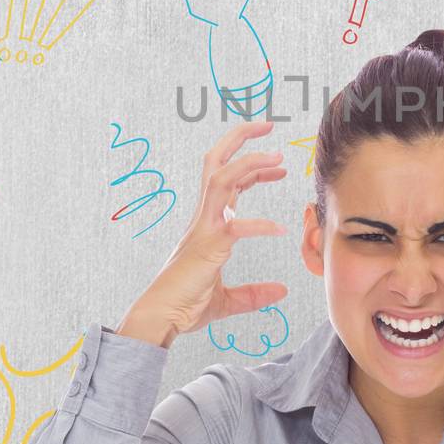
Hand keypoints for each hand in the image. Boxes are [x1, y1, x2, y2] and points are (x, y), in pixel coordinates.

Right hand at [118, 119, 288, 345]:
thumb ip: (253, 294)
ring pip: (221, 179)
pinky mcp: (207, 245)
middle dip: (239, 139)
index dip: (251, 165)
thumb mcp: (228, 300)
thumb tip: (280, 292)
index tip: (277, 161)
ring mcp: (203, 228)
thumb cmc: (186, 305)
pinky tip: (279, 230)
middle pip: (216, 162)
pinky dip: (259, 224)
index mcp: (207, 223)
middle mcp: (203, 218)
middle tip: (267, 125)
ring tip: (278, 158)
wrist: (162, 319)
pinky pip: (235, 225)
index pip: (227, 180)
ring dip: (249, 163)